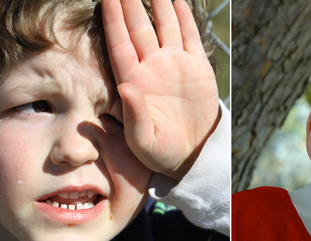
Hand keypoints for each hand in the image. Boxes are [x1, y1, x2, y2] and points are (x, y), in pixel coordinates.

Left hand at [102, 0, 219, 180]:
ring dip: (157, 2)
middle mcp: (151, 67)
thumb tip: (126, 87)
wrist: (191, 156)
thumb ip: (134, 117)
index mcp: (134, 81)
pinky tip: (177, 0)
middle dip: (131, 2)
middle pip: (138, 26)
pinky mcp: (197, 68)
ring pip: (163, 24)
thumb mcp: (144, 142)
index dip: (114, 19)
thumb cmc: (161, 153)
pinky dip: (184, 16)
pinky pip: (189, 35)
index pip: (120, 43)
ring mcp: (174, 65)